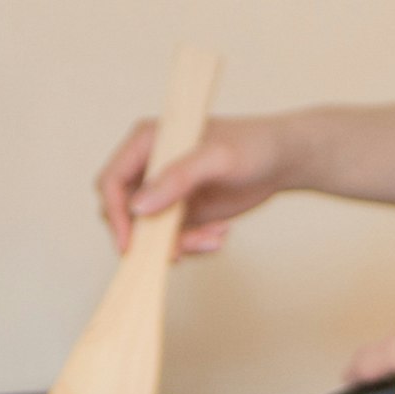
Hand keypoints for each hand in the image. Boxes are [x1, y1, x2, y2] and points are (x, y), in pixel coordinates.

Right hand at [95, 112, 294, 257]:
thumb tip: (139, 206)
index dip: (115, 214)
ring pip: (148, 233)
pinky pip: (171, 240)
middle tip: (180, 251)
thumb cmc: (252, 146)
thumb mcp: (216, 159)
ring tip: (214, 239)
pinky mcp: (180, 212)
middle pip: (124, 214)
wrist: (282, 161)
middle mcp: (149, 167)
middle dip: (149, 237)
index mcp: (147, 142)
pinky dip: (192, 245)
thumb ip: (177, 178)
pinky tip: (219, 234)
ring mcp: (164, 192)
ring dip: (177, 244)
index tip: (129, 244)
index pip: (111, 182)